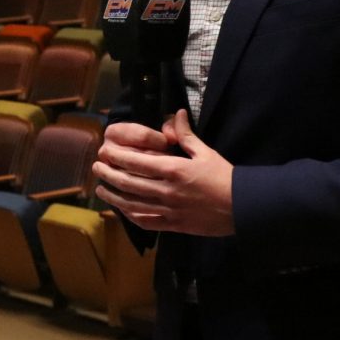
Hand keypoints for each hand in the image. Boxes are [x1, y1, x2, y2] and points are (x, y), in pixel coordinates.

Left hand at [91, 109, 234, 238]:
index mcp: (173, 169)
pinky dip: (131, 217)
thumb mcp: (205, 152)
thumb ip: (186, 135)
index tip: (105, 152)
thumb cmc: (225, 176)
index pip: (136, 162)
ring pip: (132, 205)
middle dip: (109, 175)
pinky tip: (123, 211)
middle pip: (129, 183)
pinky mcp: (174, 225)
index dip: (117, 157)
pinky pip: (147, 222)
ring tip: (101, 189)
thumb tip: (176, 114)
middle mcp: (167, 190)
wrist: (243, 206)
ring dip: (114, 197)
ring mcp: (169, 210)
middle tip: (96, 168)